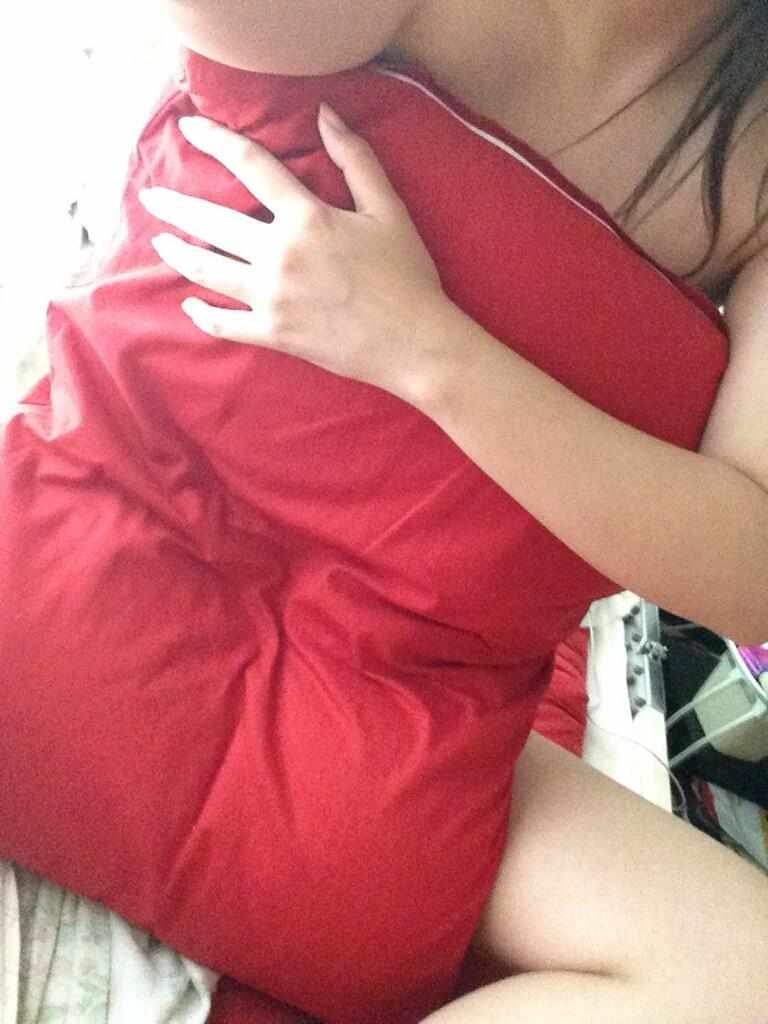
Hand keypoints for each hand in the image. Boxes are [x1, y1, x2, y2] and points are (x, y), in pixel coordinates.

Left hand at [138, 105, 452, 404]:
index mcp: (307, 218)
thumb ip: (356, 160)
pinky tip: (189, 303)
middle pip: (212, 223)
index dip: (215, 141)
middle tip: (151, 197)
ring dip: (179, 254)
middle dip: (175, 207)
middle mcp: (281, 255)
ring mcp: (273, 298)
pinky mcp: (274, 334)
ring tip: (161, 242)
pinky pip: (224, 324)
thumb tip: (325, 114)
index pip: (250, 167)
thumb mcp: (389, 210)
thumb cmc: (407, 276)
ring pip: (208, 271)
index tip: (189, 128)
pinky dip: (202, 314)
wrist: (415, 343)